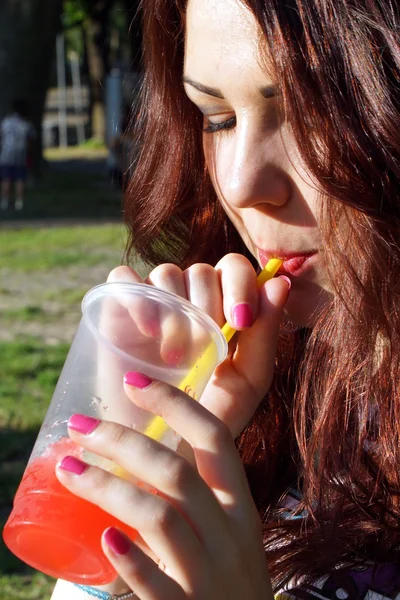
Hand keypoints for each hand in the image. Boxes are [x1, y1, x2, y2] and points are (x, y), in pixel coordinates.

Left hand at [56, 376, 274, 598]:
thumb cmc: (228, 581)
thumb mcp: (228, 532)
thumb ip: (196, 498)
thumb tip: (138, 453)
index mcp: (241, 506)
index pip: (215, 438)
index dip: (174, 403)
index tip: (133, 381)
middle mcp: (231, 535)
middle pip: (176, 472)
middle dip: (122, 441)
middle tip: (79, 427)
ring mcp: (211, 576)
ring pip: (159, 517)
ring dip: (107, 487)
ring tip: (67, 468)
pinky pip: (157, 582)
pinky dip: (130, 558)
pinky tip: (103, 538)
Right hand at [107, 254, 289, 437]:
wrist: (160, 448)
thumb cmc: (208, 416)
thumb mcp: (247, 380)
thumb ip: (266, 333)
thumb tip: (280, 282)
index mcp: (223, 306)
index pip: (234, 268)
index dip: (241, 285)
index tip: (240, 322)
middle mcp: (188, 298)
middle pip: (201, 271)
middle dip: (207, 306)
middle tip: (202, 350)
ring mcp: (152, 301)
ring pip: (166, 272)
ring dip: (175, 312)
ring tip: (175, 357)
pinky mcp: (116, 307)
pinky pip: (123, 277)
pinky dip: (137, 296)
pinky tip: (148, 331)